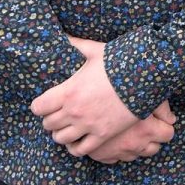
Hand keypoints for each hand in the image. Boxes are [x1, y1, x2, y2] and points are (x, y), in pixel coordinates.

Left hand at [30, 38, 139, 156]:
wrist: (146, 75)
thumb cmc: (119, 61)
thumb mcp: (95, 51)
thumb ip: (76, 44)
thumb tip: (62, 34)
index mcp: (68, 92)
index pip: (38, 107)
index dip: (40, 105)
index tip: (47, 102)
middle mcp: (74, 112)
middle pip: (48, 124)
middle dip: (51, 119)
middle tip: (59, 113)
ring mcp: (88, 125)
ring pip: (61, 139)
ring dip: (62, 133)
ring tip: (68, 127)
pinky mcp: (103, 134)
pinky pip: (80, 150)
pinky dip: (76, 147)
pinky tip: (79, 140)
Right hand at [88, 101, 176, 163]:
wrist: (79, 107)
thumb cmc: (117, 94)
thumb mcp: (144, 95)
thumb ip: (161, 107)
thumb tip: (172, 118)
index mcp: (147, 129)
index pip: (168, 134)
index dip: (167, 127)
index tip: (163, 121)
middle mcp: (134, 144)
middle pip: (154, 149)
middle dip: (154, 139)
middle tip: (149, 127)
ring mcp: (118, 152)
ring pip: (135, 156)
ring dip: (136, 146)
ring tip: (133, 133)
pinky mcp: (102, 156)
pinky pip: (115, 159)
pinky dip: (117, 152)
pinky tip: (116, 140)